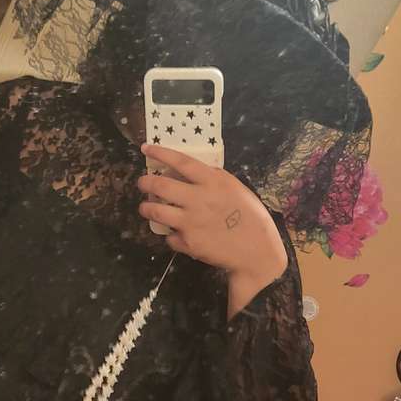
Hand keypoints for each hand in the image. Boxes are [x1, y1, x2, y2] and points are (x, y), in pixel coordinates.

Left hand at [137, 144, 286, 285]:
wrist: (258, 252)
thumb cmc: (252, 218)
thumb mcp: (235, 189)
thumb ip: (213, 180)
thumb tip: (191, 172)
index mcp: (213, 182)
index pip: (180, 161)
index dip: (160, 153)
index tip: (145, 148)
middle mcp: (198, 199)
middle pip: (160, 185)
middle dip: (145, 182)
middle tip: (142, 183)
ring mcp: (190, 222)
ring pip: (154, 211)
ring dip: (146, 208)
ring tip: (147, 207)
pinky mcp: (188, 243)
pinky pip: (169, 237)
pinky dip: (170, 235)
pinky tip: (176, 234)